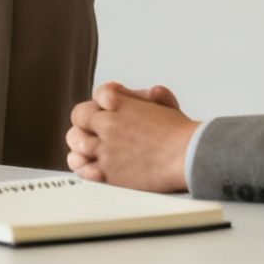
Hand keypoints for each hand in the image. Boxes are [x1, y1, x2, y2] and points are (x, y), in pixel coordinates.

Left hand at [65, 81, 195, 192]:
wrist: (187, 156)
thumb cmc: (179, 132)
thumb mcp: (162, 101)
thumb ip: (139, 95)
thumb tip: (117, 90)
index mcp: (120, 104)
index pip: (98, 94)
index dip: (102, 100)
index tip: (108, 107)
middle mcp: (108, 125)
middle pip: (79, 118)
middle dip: (85, 121)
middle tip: (92, 128)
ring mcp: (105, 150)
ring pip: (76, 144)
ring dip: (80, 143)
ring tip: (88, 148)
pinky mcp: (108, 174)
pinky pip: (83, 170)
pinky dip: (84, 167)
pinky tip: (92, 166)